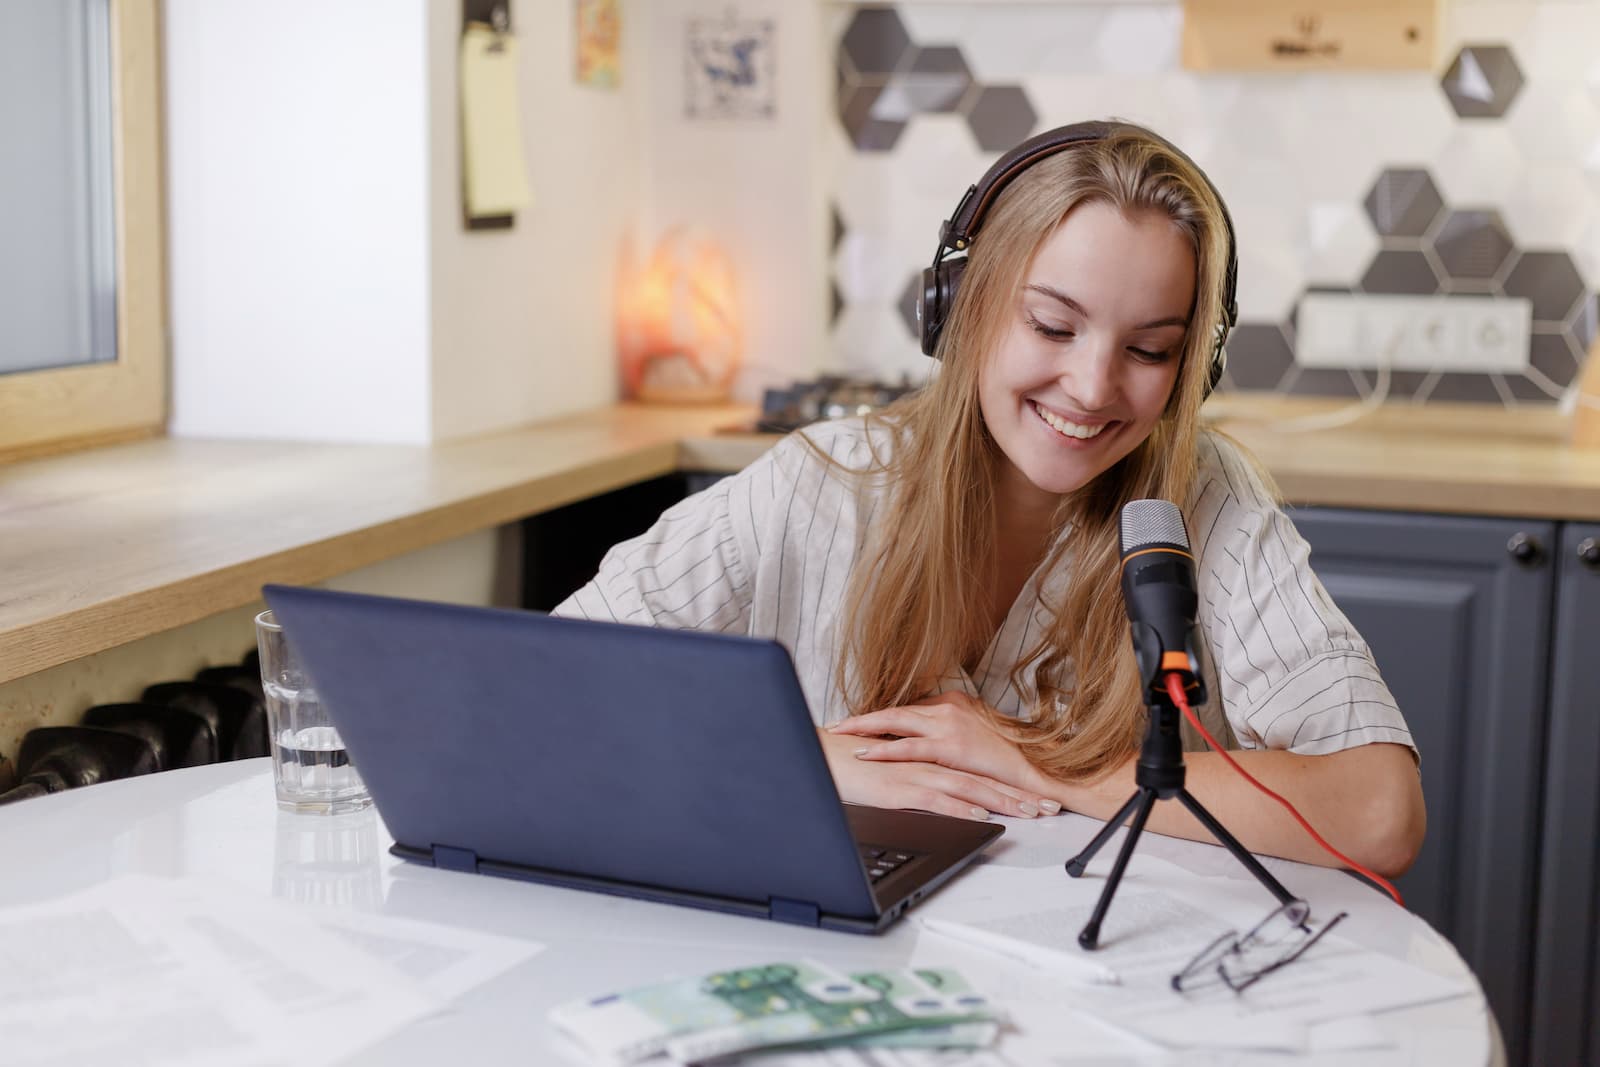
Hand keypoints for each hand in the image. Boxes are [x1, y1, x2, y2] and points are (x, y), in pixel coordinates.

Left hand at [824, 691, 1061, 818]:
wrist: (1036, 764)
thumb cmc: (1008, 753)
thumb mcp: (976, 732)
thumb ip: (949, 732)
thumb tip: (924, 740)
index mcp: (951, 702)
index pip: (907, 709)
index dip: (880, 718)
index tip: (857, 723)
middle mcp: (947, 707)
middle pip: (894, 709)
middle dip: (862, 718)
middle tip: (836, 724)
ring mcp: (949, 724)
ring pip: (895, 722)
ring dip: (864, 728)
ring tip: (840, 734)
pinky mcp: (952, 746)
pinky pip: (910, 747)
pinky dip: (885, 749)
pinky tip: (865, 753)